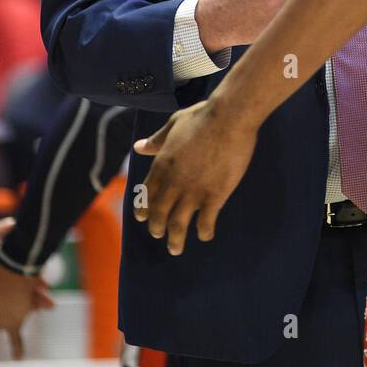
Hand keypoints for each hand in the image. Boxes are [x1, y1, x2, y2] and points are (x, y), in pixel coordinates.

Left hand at [133, 98, 257, 255]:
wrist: (228, 119)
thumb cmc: (202, 117)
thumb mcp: (174, 124)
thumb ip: (156, 140)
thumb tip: (138, 148)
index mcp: (161, 165)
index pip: (146, 194)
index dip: (143, 209)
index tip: (142, 218)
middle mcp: (173, 183)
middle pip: (159, 214)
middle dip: (157, 228)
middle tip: (159, 235)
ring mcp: (193, 192)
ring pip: (178, 225)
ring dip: (175, 240)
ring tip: (175, 249)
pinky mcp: (214, 196)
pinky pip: (205, 222)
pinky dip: (204, 232)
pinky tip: (205, 235)